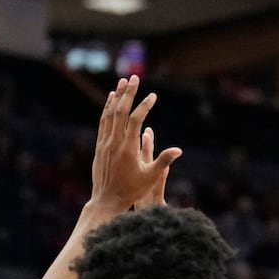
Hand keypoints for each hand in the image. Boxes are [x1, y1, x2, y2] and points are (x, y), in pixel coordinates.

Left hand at [89, 76, 181, 209]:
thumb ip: (163, 161)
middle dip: (128, 93)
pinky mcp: (99, 146)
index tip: (153, 96)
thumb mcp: (150, 177)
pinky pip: (103, 122)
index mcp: (127, 148)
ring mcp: (105, 143)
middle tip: (135, 77)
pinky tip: (111, 99)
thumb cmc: (132, 190)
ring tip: (123, 82)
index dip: (144, 106)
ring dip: (116, 97)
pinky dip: (107, 108)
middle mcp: (114, 142)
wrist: (106, 200)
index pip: (135, 120)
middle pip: (120, 111)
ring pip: (110, 114)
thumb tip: (179, 150)